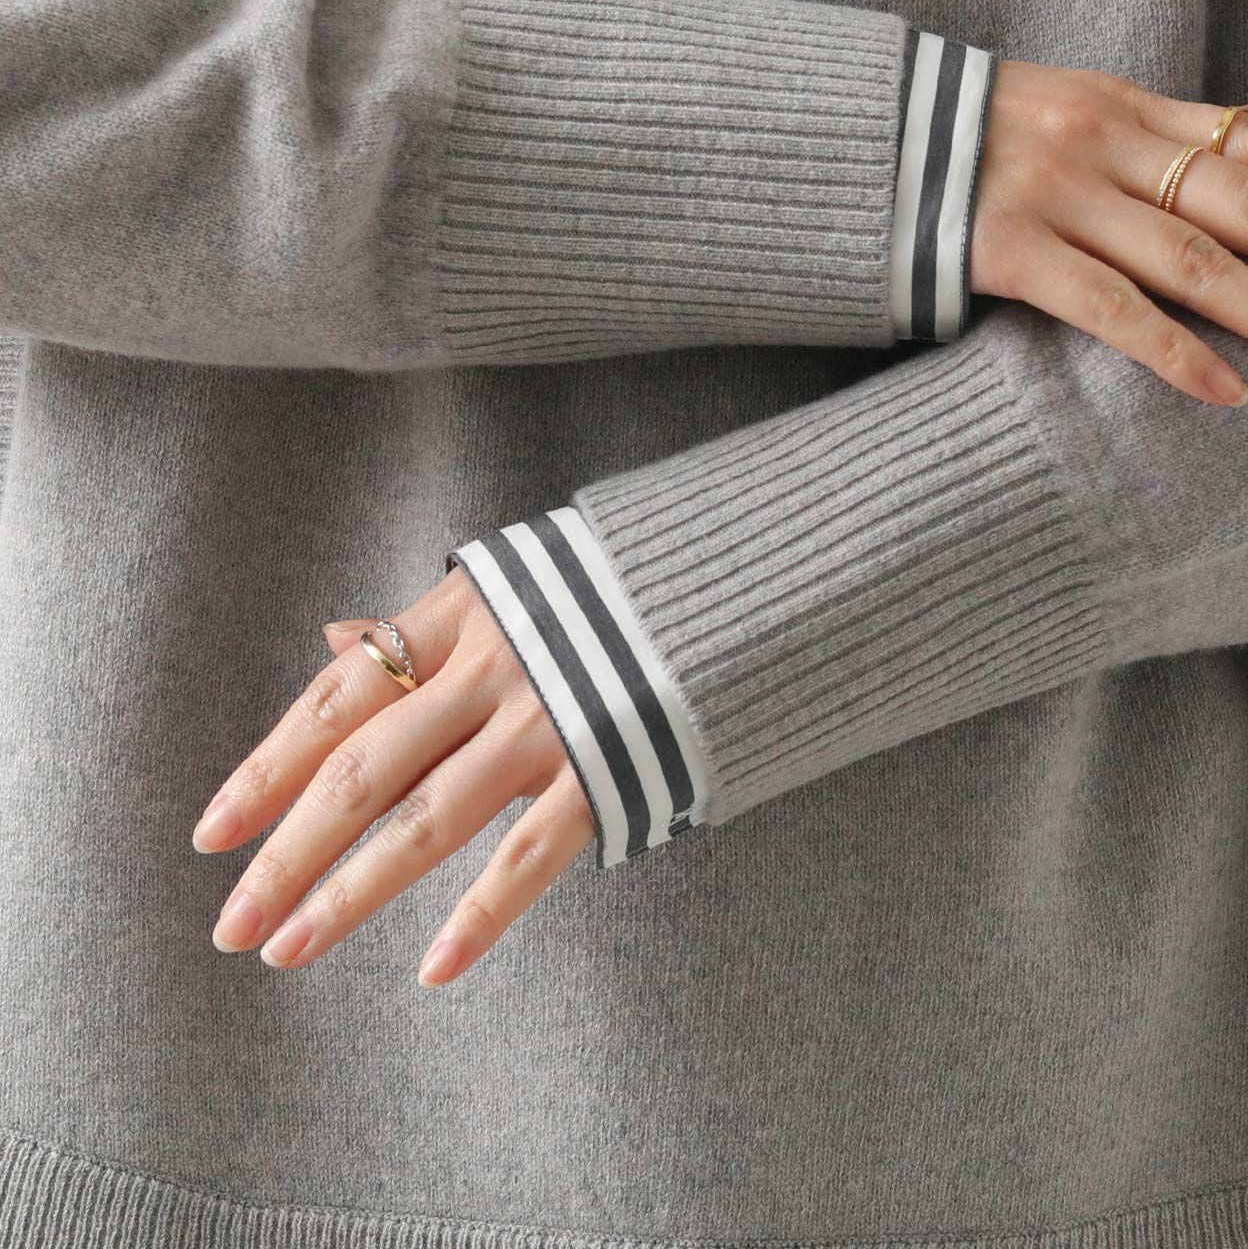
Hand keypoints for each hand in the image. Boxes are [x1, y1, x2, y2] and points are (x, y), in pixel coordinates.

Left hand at [189, 567, 594, 985]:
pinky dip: (481, 915)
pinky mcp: (607, 769)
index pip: (339, 700)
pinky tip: (433, 970)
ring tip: (287, 951)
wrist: (732, 581)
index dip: (271, 766)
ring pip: (426, 819)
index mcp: (457, 618)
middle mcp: (489, 669)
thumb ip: (419, 627)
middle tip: (230, 923)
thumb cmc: (601, 590)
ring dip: (349, 892)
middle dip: (287, 849)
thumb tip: (334, 642)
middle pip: (364, 768)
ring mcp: (548, 721)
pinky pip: (531, 855)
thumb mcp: (502, 588)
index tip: (211, 834)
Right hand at [969, 61, 1247, 405]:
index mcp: (1132, 107)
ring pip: (1197, 262)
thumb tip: (1235, 186)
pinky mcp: (1006, 248)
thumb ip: (1143, 148)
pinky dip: (1174, 352)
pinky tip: (1226, 394)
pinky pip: (1108, 307)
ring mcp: (1059, 194)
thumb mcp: (1064, 117)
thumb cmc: (967, 140)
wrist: (851, 136)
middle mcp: (1109, 143)